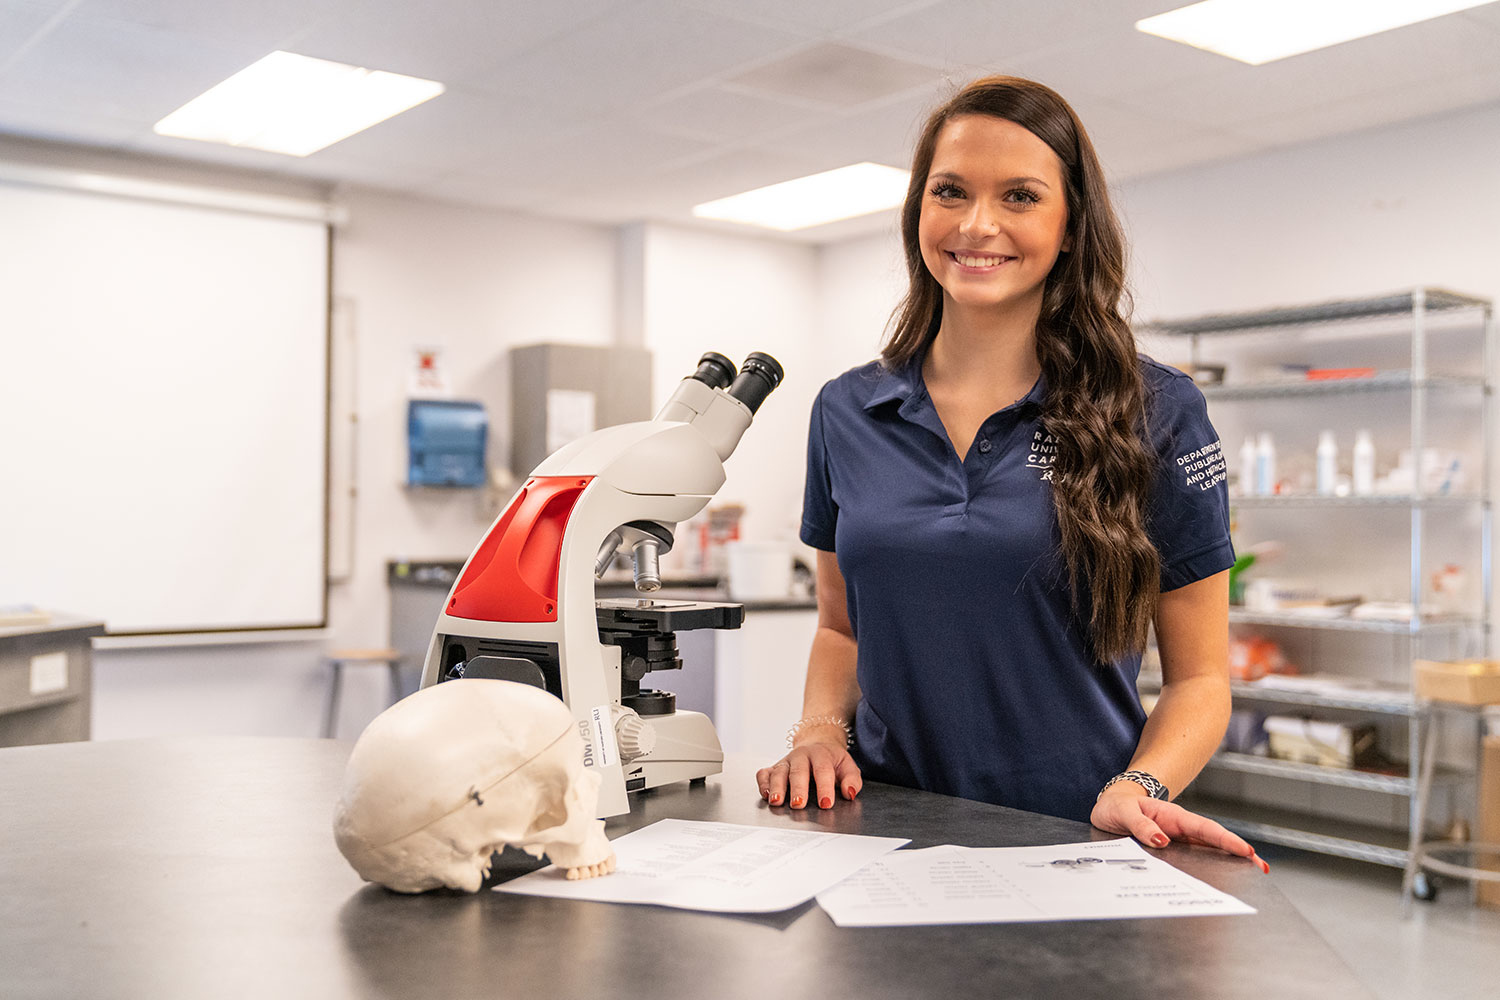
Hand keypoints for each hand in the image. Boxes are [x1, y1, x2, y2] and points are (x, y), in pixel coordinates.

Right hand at [756, 739, 861, 809]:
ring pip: (779, 772)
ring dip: (777, 787)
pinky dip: (763, 783)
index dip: (825, 787)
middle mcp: (801, 756)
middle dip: (798, 788)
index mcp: (821, 755)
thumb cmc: (832, 760)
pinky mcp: (774, 767)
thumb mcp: (848, 766)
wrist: (817, 743)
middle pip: (798, 771)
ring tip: (777, 802)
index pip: (823, 770)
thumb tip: (849, 793)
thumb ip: (852, 780)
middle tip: (799, 804)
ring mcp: (786, 761)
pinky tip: (766, 794)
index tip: (826, 803)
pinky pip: (764, 773)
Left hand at [1091, 786, 1269, 872]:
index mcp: (1172, 816)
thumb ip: (1140, 825)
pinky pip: (1196, 856)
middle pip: (1214, 840)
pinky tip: (1224, 876)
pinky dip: (1212, 865)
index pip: (1204, 828)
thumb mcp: (1123, 813)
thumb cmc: (1116, 806)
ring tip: (1254, 874)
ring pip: (1209, 849)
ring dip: (1230, 860)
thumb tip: (1161, 840)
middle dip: (1239, 852)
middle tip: (1262, 867)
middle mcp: (1179, 827)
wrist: (1109, 805)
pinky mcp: (1173, 847)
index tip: (1246, 850)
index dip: (1225, 839)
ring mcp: (1179, 837)